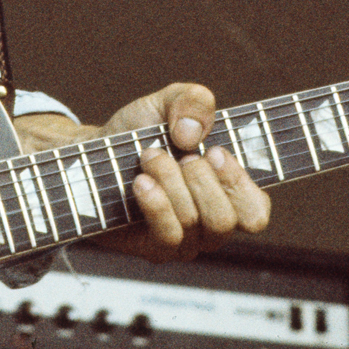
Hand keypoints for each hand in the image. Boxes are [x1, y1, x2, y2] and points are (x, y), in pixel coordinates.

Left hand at [22, 83, 269, 262]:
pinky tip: (140, 181)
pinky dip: (155, 202)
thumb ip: (193, 100)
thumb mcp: (167, 101)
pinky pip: (168, 235)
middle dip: (197, 177)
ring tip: (148, 156)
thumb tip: (192, 134)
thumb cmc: (139, 131)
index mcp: (227, 194)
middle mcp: (210, 224)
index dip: (239, 183)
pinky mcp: (154, 249)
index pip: (256, 213)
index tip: (213, 151)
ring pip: (193, 222)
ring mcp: (184, 241)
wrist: (93, 152)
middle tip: (176, 152)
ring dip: (169, 180)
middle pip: (226, 219)